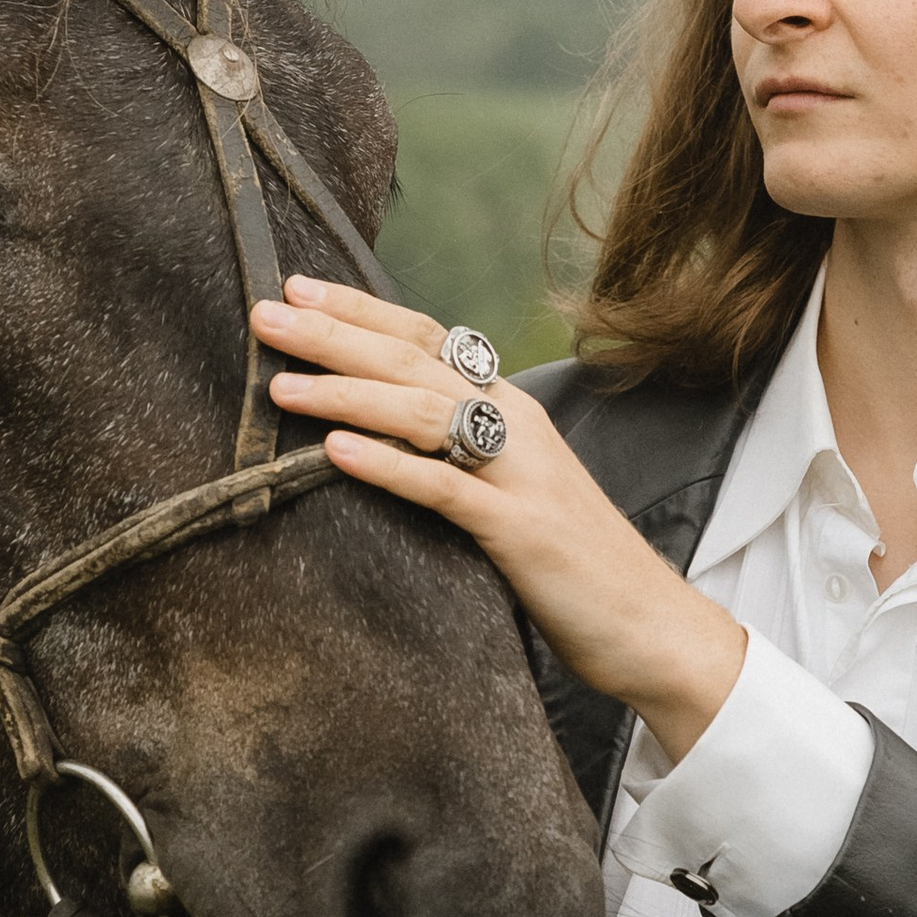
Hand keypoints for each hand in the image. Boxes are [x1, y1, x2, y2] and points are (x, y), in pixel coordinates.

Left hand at [253, 279, 747, 762]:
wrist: (653, 627)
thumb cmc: (576, 566)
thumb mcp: (515, 493)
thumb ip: (463, 456)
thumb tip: (383, 438)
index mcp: (513, 411)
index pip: (429, 341)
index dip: (363, 311)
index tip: (297, 289)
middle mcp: (517, 427)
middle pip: (415, 362)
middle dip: (335, 335)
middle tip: (263, 314)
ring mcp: (521, 475)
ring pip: (423, 414)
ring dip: (347, 393)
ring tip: (282, 384)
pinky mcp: (520, 530)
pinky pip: (443, 488)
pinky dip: (388, 465)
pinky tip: (336, 451)